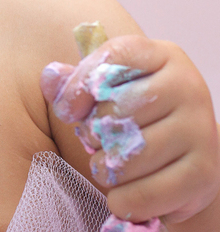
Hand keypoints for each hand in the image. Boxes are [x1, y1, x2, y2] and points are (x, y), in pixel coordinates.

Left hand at [41, 36, 219, 225]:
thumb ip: (73, 82)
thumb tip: (51, 78)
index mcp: (161, 56)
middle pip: (117, 108)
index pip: (114, 57)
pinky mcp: (205, 172)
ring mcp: (200, 129)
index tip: (65, 111)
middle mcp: (187, 86)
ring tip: (107, 167)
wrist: (182, 156)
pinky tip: (120, 196)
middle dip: (93, 133)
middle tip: (95, 142)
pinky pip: (147, 192)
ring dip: (106, 169)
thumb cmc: (133, 115)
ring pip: (128, 154)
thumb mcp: (105, 89)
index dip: (81, 84)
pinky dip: (124, 200)